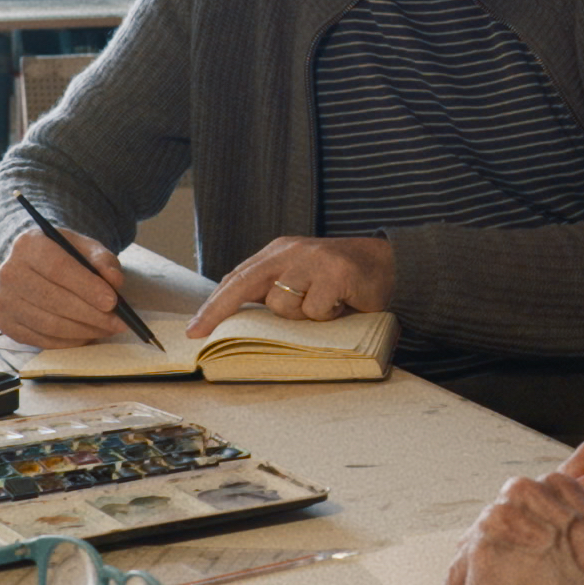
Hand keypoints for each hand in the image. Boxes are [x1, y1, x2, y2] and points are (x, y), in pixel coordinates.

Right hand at [0, 224, 131, 346]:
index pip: (58, 268)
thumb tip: (115, 281)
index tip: (112, 302)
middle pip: (53, 300)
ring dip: (83, 331)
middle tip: (118, 323)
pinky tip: (87, 335)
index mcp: (29, 244)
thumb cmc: (64, 256)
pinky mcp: (5, 323)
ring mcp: (3, 300)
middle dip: (91, 315)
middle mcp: (9, 271)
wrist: (32, 266)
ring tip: (107, 329)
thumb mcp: (85, 248)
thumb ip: (103, 261)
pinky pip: (41, 340)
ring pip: (48, 324)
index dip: (86, 287)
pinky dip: (69, 342)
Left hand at [190, 235, 394, 336]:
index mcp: (279, 252)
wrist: (388, 265)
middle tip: (201, 333)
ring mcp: (313, 260)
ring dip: (301, 316)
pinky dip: (326, 317)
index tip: (195, 329)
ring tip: (323, 308)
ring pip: (282, 304)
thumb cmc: (341, 280)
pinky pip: (314, 310)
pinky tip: (340, 306)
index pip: (238, 277)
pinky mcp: (335, 273)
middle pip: (245, 284)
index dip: (214, 304)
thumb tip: (237, 318)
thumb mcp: (301, 278)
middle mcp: (292, 251)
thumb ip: (275, 290)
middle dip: (220, 311)